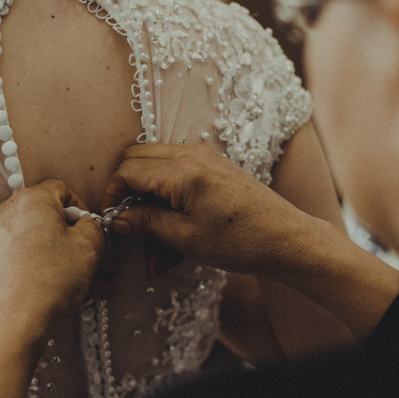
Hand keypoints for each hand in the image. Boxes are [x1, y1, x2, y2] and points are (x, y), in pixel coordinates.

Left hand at [0, 180, 104, 349]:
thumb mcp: (89, 246)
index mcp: (31, 200)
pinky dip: (48, 271)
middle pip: (53, 222)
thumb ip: (94, 227)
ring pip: (43, 244)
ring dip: (70, 262)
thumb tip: (88, 228)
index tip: (93, 230)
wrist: (10, 323)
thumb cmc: (46, 282)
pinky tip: (67, 293)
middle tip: (99, 263)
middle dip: (81, 244)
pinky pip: (28, 260)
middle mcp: (8, 214)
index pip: (63, 190)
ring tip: (91, 287)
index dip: (84, 211)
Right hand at [103, 144, 312, 275]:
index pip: (127, 171)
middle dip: (126, 190)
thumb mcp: (186, 239)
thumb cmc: (241, 241)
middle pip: (136, 157)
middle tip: (129, 224)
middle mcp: (192, 154)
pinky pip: (176, 170)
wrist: (286, 239)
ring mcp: (205, 156)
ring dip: (148, 196)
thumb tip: (117, 218)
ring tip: (156, 243)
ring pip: (155, 164)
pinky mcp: (214, 164)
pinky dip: (167, 195)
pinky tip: (173, 229)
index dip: (112, 195)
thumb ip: (146, 223)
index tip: (113, 220)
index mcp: (182, 171)